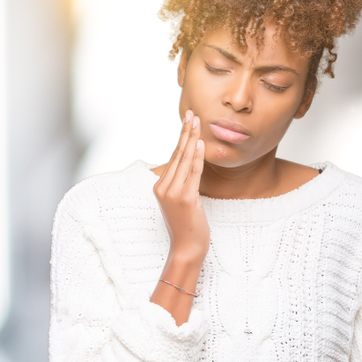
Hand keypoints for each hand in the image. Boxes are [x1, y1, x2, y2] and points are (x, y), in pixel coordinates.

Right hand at [153, 110, 208, 264]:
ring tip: (197, 121)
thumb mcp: (184, 200)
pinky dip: (197, 157)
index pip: (174, 157)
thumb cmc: (189, 225)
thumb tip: (191, 165)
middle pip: (177, 154)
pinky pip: (192, 173)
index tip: (188, 121)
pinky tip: (200, 143)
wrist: (187, 248)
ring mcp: (173, 192)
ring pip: (184, 160)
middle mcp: (163, 187)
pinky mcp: (185, 198)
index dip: (181, 137)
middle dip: (186, 132)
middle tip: (192, 113)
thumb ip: (184, 183)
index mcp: (161, 186)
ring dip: (191, 138)